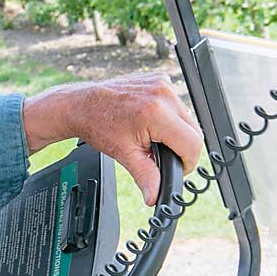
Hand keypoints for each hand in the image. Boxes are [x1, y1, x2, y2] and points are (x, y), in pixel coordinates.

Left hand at [22, 73, 203, 205]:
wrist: (82, 105)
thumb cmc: (99, 125)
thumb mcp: (124, 154)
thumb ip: (146, 177)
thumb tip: (155, 196)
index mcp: (156, 113)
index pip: (193, 144)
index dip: (186, 162)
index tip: (174, 167)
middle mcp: (163, 94)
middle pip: (194, 131)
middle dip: (180, 147)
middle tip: (158, 152)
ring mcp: (162, 83)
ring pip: (187, 118)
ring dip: (175, 131)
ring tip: (152, 136)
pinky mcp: (160, 78)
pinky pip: (176, 104)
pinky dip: (168, 115)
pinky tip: (150, 120)